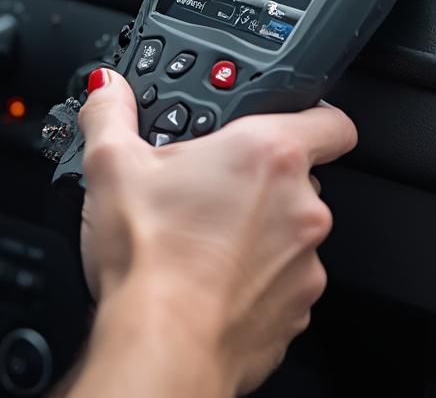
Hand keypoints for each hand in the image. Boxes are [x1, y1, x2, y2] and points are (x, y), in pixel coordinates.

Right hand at [67, 69, 355, 397]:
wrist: (161, 345)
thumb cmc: (149, 255)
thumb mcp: (111, 163)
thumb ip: (111, 113)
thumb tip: (106, 90)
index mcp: (268, 155)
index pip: (329, 119)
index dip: (309, 112)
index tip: (285, 119)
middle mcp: (301, 207)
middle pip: (297, 176)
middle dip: (254, 177)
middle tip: (203, 184)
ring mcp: (305, 265)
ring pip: (287, 232)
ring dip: (253, 229)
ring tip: (196, 235)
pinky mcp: (296, 312)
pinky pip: (280, 281)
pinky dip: (250, 276)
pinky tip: (205, 276)